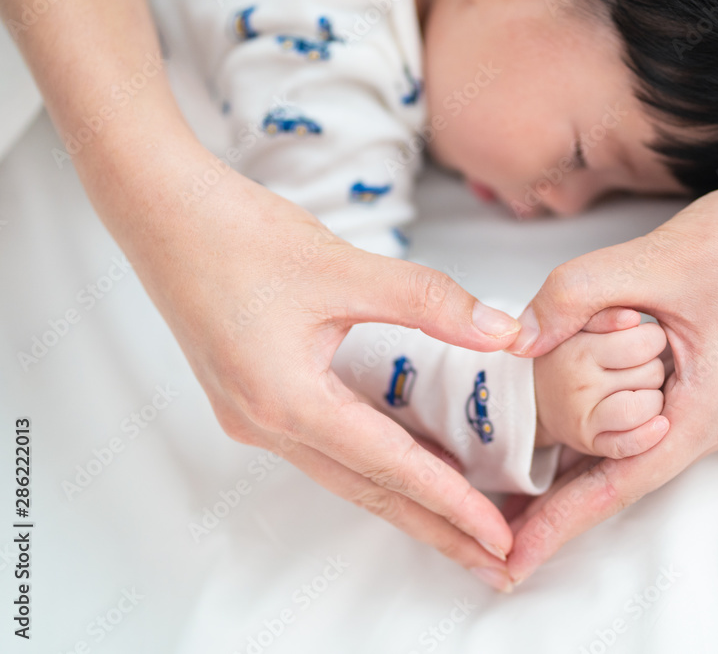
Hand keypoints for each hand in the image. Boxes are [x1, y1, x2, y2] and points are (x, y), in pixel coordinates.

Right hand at [93, 138, 522, 587]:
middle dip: (434, 529)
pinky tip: (403, 463)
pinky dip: (371, 464)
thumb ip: (430, 303)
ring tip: (458, 526)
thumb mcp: (344, 267)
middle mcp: (266, 423)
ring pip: (345, 475)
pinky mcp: (252, 398)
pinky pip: (324, 448)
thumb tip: (503, 332)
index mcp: (287, 401)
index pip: (389, 467)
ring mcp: (253, 416)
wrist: (160, 211)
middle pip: (368, 491)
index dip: (450, 503)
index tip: (497, 535)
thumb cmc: (236, 235)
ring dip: (403, 502)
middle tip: (492, 561)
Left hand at [502, 170, 717, 583]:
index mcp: (710, 408)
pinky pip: (666, 412)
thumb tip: (518, 338)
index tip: (512, 564)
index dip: (560, 526)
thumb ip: (576, 295)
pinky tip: (589, 410)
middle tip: (501, 516)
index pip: (619, 487)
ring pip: (646, 437)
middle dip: (564, 494)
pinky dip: (622, 414)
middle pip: (629, 469)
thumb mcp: (655, 258)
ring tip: (529, 472)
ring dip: (593, 446)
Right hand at [534, 310, 667, 457]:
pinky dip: (649, 436)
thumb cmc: (568, 354)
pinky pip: (629, 445)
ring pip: (648, 406)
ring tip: (635, 390)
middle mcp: (580, 384)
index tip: (640, 340)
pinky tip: (658, 424)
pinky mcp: (591, 443)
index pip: (645, 341)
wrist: (535, 396)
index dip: (652, 338)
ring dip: (652, 398)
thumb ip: (605, 311)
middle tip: (631, 366)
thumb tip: (632, 318)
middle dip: (651, 366)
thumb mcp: (580, 321)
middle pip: (652, 373)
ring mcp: (584, 417)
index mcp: (579, 348)